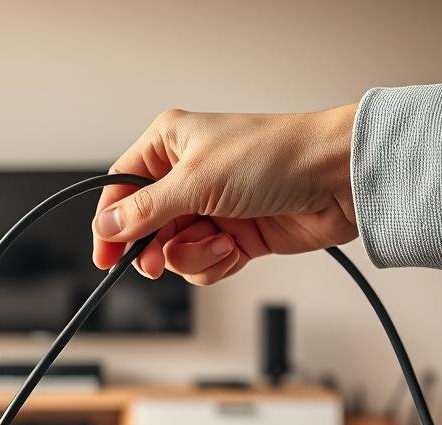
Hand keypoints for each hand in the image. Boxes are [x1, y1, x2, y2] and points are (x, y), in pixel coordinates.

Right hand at [92, 105, 357, 284]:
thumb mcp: (196, 181)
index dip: (110, 222)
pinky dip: (215, 263)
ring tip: (218, 244)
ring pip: (174, 250)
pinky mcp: (235, 234)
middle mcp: (188, 175)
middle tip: (156, 263)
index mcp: (171, 145)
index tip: (104, 254)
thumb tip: (107, 226)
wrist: (337, 180)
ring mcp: (212, 207)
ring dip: (192, 256)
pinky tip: (235, 249)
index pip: (122, 187)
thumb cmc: (276, 157)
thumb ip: (145, 210)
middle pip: (146, 226)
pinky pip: (204, 263)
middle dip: (154, 248)